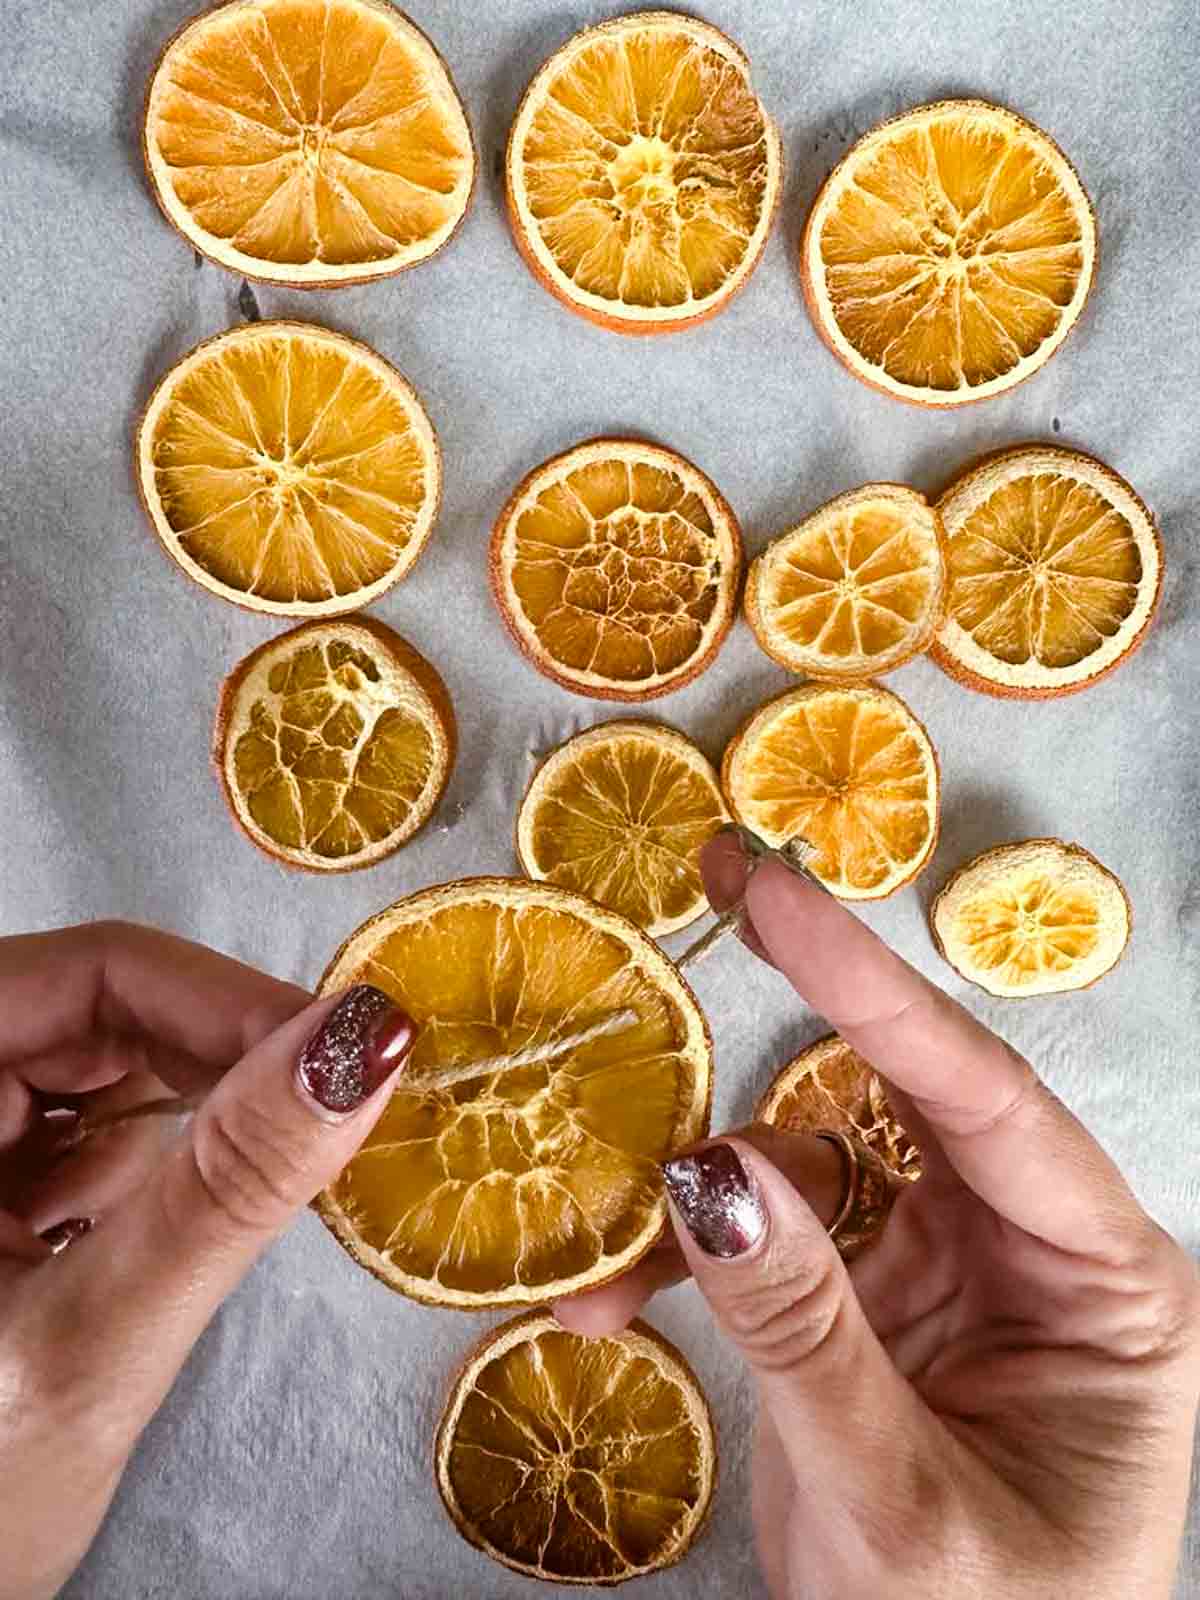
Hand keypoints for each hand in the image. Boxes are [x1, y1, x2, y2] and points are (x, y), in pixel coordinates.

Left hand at [0, 922, 415, 1599]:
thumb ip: (226, 1189)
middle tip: (338, 1105)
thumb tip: (371, 1040)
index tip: (353, 1050)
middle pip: (100, 1005)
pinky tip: (191, 1210)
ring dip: (200, 1102)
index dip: (227, 998)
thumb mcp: (91, 1344)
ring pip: (102, 1058)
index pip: (90, 973)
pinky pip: (87, 1122)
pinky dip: (162, 1153)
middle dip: (224, 1051)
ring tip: (267, 1170)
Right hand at [559, 835, 1199, 1599]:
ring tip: (613, 1260)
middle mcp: (1033, 1250)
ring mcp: (946, 1272)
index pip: (989, 1099)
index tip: (774, 894)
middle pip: (906, 1094)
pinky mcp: (870, 1306)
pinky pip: (771, 1243)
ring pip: (815, 1166)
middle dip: (805, 1005)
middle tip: (723, 882)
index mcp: (1109, 1282)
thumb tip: (705, 1165)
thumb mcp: (895, 1496)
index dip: (874, 985)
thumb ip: (802, 1326)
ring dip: (705, 1194)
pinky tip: (614, 1306)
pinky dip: (689, 1264)